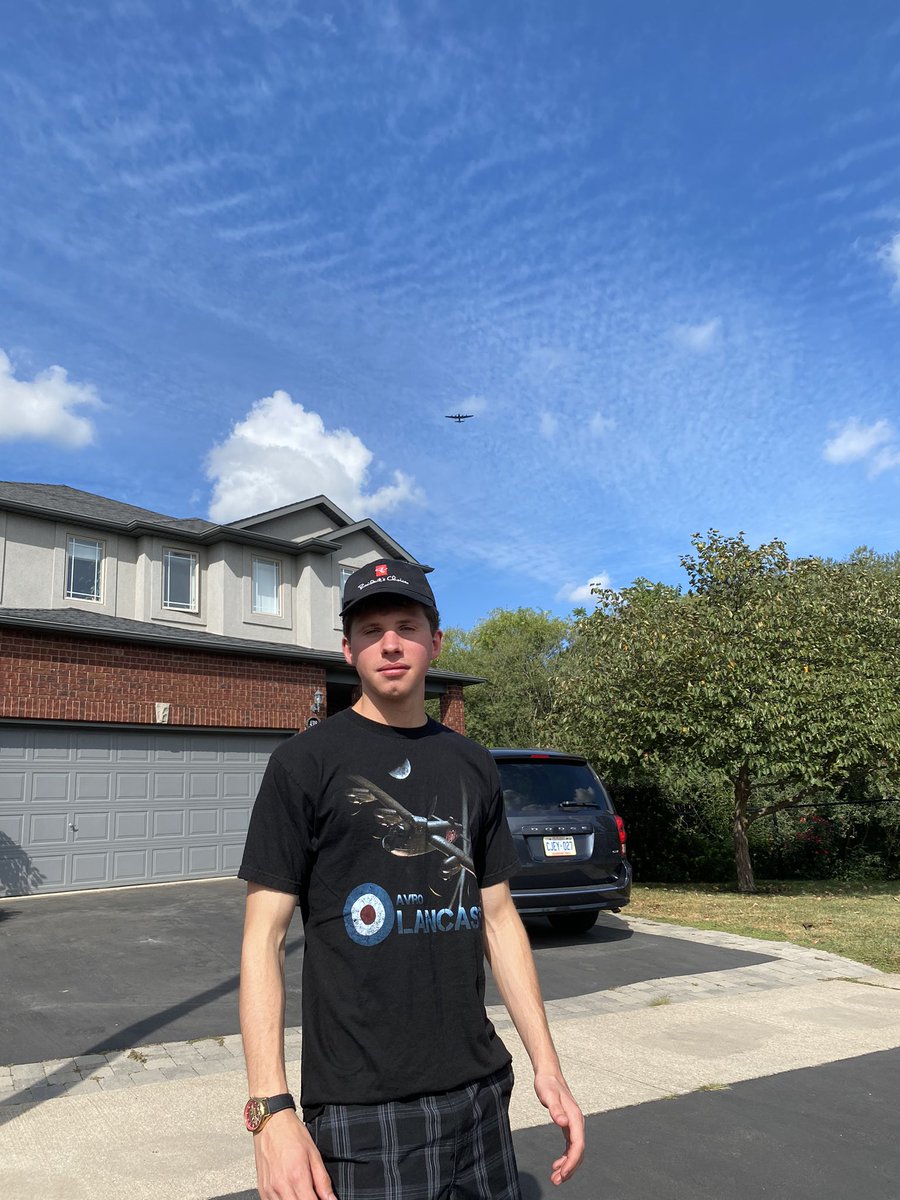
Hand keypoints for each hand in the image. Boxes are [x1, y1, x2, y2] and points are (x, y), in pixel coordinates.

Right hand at [253, 1111, 336, 1199]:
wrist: (270, 1122)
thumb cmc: (291, 1134)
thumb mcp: (314, 1153)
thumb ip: (322, 1180)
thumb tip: (332, 1199)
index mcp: (297, 1177)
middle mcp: (281, 1186)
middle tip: (314, 1195)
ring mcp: (269, 1190)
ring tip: (303, 1193)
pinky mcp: (262, 1190)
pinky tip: (291, 1194)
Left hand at [534, 1070, 584, 1184]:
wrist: (549, 1074)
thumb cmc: (548, 1083)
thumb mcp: (548, 1095)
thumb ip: (555, 1108)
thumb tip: (563, 1122)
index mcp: (575, 1117)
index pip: (578, 1145)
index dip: (571, 1161)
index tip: (562, 1173)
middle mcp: (577, 1122)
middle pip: (578, 1151)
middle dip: (570, 1168)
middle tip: (557, 1180)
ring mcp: (574, 1124)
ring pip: (575, 1151)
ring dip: (568, 1165)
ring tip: (556, 1177)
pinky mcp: (568, 1125)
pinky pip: (570, 1146)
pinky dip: (565, 1157)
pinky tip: (557, 1164)